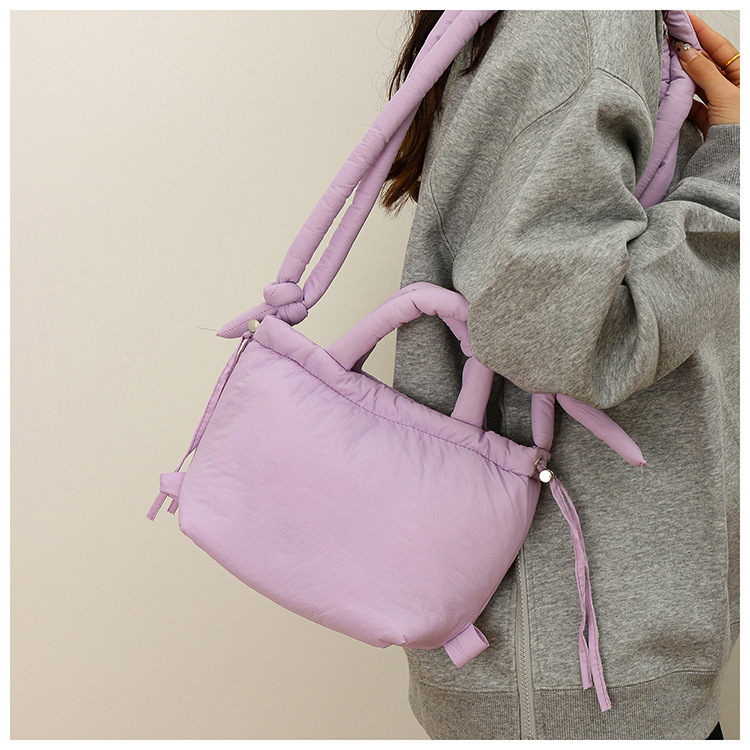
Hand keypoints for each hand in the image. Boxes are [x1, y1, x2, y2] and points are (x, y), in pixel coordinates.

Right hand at [672, 11, 738, 138]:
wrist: (733, 160)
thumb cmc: (739, 128)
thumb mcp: (723, 94)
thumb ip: (703, 72)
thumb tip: (686, 51)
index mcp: (743, 74)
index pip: (719, 46)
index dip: (701, 32)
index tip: (683, 20)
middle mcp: (732, 85)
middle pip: (706, 63)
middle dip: (688, 53)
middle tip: (669, 40)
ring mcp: (720, 102)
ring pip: (697, 82)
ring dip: (682, 75)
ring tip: (666, 65)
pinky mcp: (708, 118)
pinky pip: (692, 102)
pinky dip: (680, 97)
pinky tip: (670, 91)